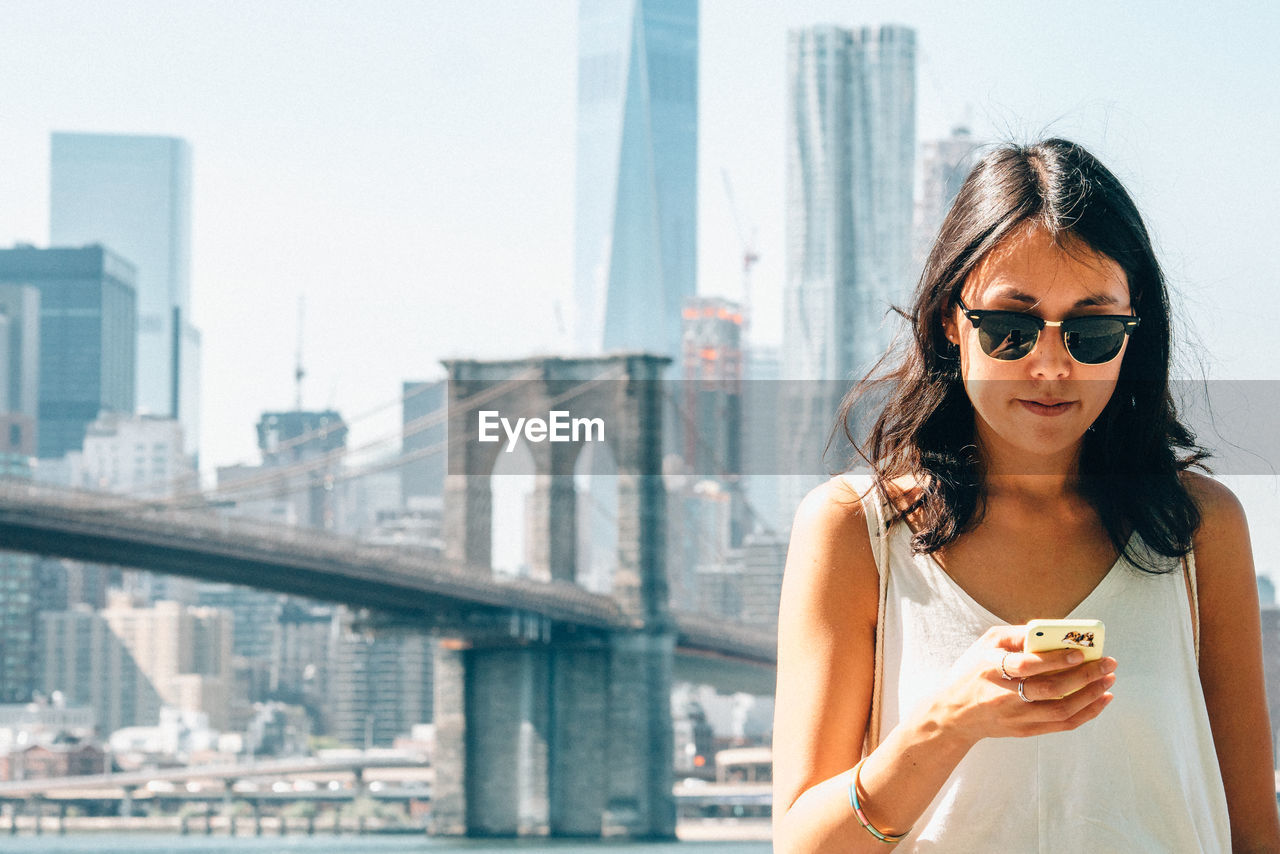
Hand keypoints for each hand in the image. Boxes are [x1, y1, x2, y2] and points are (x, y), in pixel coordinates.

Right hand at [921, 625, 1116, 746]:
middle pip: (1051, 689)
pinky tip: (1101, 700)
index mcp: (991, 669)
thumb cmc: (971, 673)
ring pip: (1061, 710)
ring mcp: (1016, 717)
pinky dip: (1086, 713)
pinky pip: (1062, 725)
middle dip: (1084, 676)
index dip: (1055, 660)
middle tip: (1107, 663)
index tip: (1080, 652)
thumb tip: (1050, 630)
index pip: (1027, 666)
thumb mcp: (984, 645)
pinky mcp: (1025, 731)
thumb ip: (1015, 635)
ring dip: (1090, 695)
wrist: (952, 714)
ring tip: (1108, 680)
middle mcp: (1004, 696)